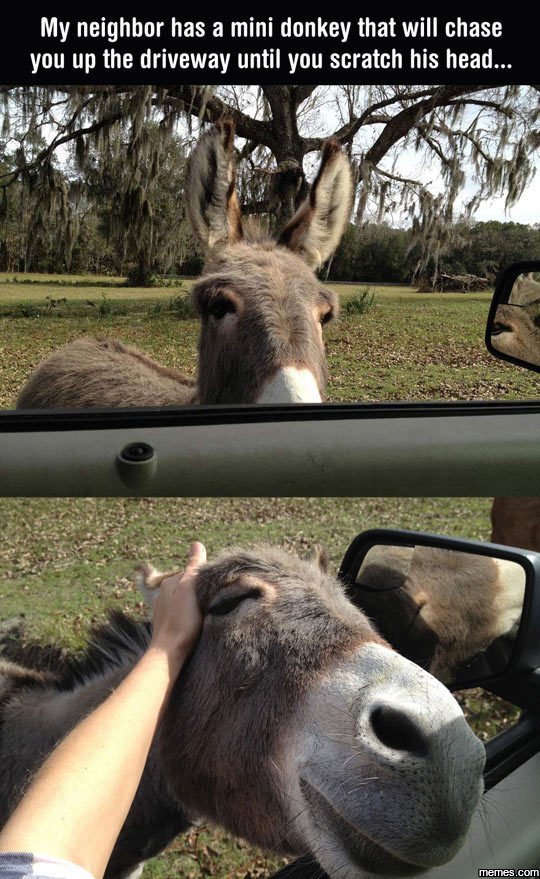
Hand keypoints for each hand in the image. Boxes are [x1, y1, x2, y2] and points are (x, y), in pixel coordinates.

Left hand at [149, 542, 205, 665]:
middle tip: (213, 601)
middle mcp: (163, 594)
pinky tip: (196, 623)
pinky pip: (181, 614)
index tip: (216, 588)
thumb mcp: (190, 589)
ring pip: (185, 601)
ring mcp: (163, 610)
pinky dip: (189, 615)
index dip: (206, 579)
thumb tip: (197, 543)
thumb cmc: (182, 621)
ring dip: (195, 604)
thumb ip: (193, 567)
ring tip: (206, 613)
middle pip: (188, 586)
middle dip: (200, 591)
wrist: (169, 654)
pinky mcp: (166, 625)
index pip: (192, 572)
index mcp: (169, 582)